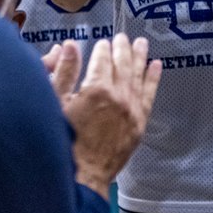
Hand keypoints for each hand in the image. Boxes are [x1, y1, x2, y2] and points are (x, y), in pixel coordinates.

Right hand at [49, 35, 162, 198]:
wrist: (81, 175)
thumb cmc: (63, 141)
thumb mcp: (55, 104)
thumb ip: (64, 72)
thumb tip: (71, 46)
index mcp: (96, 89)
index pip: (102, 59)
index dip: (102, 49)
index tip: (102, 43)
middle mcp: (118, 96)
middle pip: (123, 64)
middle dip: (122, 48)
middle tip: (123, 37)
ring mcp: (132, 110)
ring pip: (138, 76)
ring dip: (140, 57)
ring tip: (141, 43)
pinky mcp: (139, 123)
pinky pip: (149, 94)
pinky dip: (153, 78)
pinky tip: (156, 66)